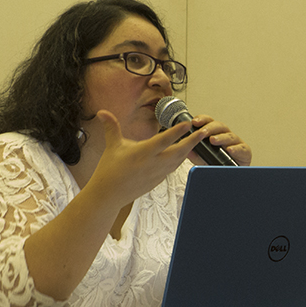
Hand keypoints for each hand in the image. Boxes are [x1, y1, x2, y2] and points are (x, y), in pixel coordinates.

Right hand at [90, 110, 208, 208]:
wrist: (109, 194)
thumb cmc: (109, 169)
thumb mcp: (112, 146)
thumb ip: (111, 127)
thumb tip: (102, 112)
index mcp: (143, 153)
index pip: (164, 140)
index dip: (177, 131)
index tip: (188, 124)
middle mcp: (153, 164)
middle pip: (178, 152)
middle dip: (192, 142)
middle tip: (203, 133)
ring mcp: (157, 174)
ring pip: (178, 161)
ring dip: (189, 150)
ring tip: (198, 141)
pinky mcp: (158, 180)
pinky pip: (174, 168)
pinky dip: (181, 160)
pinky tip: (186, 153)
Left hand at [190, 115, 251, 165]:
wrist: (230, 176)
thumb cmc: (217, 164)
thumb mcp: (203, 159)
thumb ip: (195, 154)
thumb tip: (186, 150)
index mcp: (216, 133)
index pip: (209, 122)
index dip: (203, 120)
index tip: (194, 122)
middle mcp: (226, 135)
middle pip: (220, 126)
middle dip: (210, 128)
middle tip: (202, 132)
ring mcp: (236, 142)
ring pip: (229, 136)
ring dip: (221, 137)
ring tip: (213, 140)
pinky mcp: (244, 151)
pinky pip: (241, 148)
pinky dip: (235, 149)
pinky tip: (230, 150)